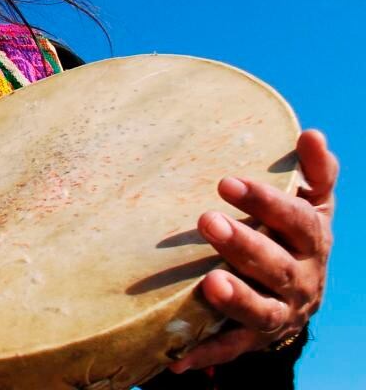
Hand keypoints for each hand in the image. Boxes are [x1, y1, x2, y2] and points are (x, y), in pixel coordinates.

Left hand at [170, 129, 337, 372]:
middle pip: (276, 265)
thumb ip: (314, 172)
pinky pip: (231, 348)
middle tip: (206, 220)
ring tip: (208, 283)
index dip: (265, 202)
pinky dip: (206, 353)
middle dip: (244, 244)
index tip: (225, 182)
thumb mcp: (311, 204)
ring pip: (261, 310)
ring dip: (235, 298)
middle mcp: (301, 279)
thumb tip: (312, 134)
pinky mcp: (255, 340)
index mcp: (313, 241)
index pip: (297, 220)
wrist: (298, 296)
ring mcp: (280, 313)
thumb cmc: (294, 235)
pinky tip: (177, 359)